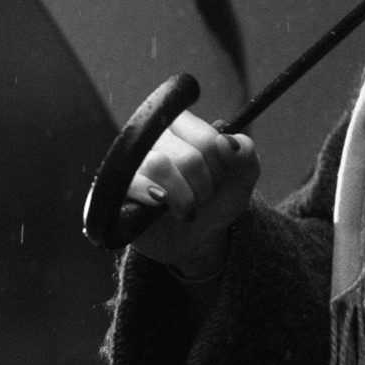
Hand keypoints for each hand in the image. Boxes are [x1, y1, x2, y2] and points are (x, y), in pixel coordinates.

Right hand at [125, 109, 259, 279]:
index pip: (208, 139)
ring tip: (185, 208)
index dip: (220, 168)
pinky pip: (133, 183)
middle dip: (204, 188)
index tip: (218, 179)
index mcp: (182, 126)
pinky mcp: (119, 186)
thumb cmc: (214, 202)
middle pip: (189, 157)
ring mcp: (134, 161)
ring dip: (183, 197)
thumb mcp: (241, 181)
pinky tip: (161, 204)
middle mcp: (155, 137)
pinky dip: (153, 196)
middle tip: (202, 199)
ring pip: (160, 164)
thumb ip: (245, 156)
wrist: (193, 239)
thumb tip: (227, 141)